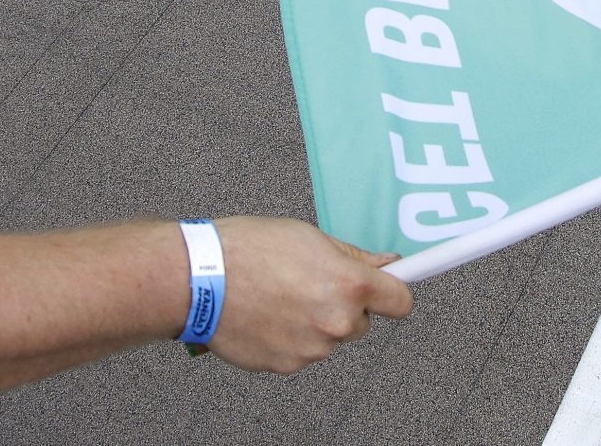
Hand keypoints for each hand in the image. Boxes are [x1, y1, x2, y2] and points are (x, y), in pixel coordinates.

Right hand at [200, 218, 412, 373]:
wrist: (199, 279)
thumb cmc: (245, 249)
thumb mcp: (307, 235)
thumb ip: (351, 255)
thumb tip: (383, 263)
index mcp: (348, 284)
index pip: (401, 301)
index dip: (395, 292)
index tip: (392, 289)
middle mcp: (337, 322)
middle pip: (361, 322)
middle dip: (343, 306)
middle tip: (309, 283)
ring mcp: (313, 348)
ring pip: (328, 337)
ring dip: (313, 321)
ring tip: (278, 296)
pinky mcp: (288, 366)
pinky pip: (301, 351)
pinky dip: (289, 337)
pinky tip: (267, 314)